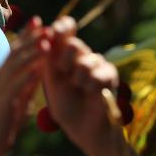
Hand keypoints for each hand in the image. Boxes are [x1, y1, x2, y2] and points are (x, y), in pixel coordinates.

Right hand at [0, 17, 48, 155]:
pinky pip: (16, 85)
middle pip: (14, 52)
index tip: (40, 22)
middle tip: (44, 24)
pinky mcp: (1, 101)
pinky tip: (39, 68)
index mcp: (2, 75)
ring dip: (31, 53)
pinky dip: (27, 75)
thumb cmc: (6, 123)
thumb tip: (40, 68)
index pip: (15, 50)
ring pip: (15, 65)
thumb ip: (28, 83)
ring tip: (46, 42)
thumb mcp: (20, 98)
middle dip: (29, 37)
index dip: (27, 35)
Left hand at [41, 17, 118, 149]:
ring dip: (79, 77)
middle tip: (64, 73)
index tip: (54, 30)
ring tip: (79, 88)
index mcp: (63, 53)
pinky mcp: (110, 74)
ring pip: (87, 59)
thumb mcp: (51, 80)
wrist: (83, 128)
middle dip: (65, 60)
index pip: (65, 29)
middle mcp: (80, 55)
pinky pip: (101, 72)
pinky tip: (91, 93)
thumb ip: (48, 57)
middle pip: (74, 44)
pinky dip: (92, 85)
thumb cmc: (63, 105)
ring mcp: (96, 63)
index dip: (62, 27)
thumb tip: (45, 32)